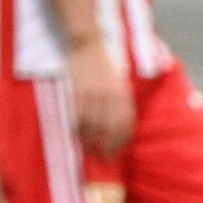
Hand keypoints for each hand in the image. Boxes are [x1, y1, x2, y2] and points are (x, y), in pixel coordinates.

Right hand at [67, 38, 134, 155]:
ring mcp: (92, 95)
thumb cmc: (106, 63)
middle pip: (110, 128)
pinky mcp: (77, 94)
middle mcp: (109, 96)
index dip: (122, 138)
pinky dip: (78, 129)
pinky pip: (78, 116)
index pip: (126, 122)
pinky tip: (79, 136)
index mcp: (123, 92)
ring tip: (92, 151)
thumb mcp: (120, 79)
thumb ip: (121, 98)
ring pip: (93, 125)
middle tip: (105, 156)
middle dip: (108, 145)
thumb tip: (123, 119)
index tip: (119, 149)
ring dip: (93, 141)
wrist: (88, 45)